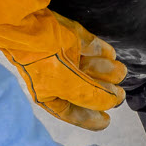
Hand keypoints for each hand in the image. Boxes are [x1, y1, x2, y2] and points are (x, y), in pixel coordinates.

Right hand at [40, 17, 127, 131]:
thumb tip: (112, 101)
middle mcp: (58, 77)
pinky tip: (110, 55)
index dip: (89, 119)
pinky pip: (92, 47)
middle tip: (119, 92)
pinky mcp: (73, 37)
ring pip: (91, 68)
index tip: (107, 121)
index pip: (72, 111)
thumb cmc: (39, 59)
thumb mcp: (65, 85)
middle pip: (86, 89)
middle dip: (103, 91)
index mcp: (50, 93)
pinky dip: (102, 51)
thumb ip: (89, 95)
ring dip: (107, 70)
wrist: (25, 24)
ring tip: (119, 70)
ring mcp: (65, 56)